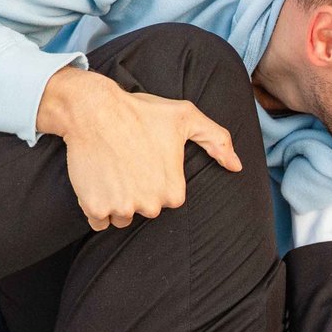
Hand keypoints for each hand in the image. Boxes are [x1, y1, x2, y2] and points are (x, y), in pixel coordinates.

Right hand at [36, 67, 242, 230]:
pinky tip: (96, 182)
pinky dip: (95, 207)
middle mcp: (151, 205)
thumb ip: (217, 140)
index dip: (153, 179)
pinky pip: (98, 222)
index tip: (144, 159)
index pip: (166, 198)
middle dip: (135, 192)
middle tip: (125, 162)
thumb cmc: (141, 112)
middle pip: (143, 209)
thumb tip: (236, 166)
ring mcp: (122, 208)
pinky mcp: (95, 208)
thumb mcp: (186, 117)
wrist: (94, 110)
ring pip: (120, 218)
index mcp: (174, 192)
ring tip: (110, 171)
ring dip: (114, 202)